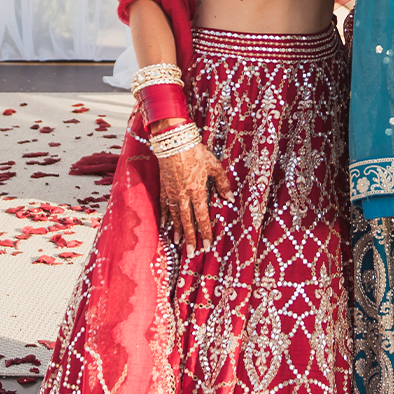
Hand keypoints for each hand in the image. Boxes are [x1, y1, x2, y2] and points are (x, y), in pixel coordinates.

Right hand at [157, 142, 231, 258]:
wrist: (175, 141)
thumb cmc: (196, 151)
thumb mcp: (214, 165)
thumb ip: (222, 182)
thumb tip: (230, 198)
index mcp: (198, 190)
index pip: (202, 216)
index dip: (205, 232)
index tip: (207, 245)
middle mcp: (184, 194)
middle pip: (187, 220)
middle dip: (190, 237)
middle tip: (191, 253)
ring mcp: (172, 191)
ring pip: (175, 215)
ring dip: (177, 230)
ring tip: (178, 242)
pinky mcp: (163, 186)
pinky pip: (163, 205)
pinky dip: (164, 216)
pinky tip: (165, 225)